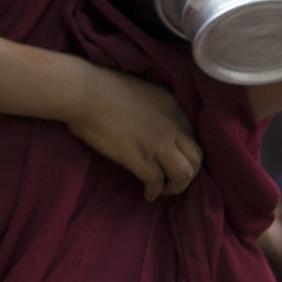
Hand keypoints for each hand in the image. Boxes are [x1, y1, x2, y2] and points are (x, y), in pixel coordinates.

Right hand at [64, 61, 200, 199]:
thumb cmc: (102, 87)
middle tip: (174, 179)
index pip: (192, 137)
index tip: (173, 158)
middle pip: (196, 159)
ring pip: (183, 175)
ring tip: (163, 190)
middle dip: (189, 173)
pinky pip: (157, 183)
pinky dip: (154, 192)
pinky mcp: (142, 160)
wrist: (85, 93)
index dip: (184, 152)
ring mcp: (159, 145)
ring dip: (176, 187)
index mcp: (172, 107)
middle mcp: (172, 127)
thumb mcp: (142, 91)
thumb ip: (152, 109)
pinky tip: (147, 194)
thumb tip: (148, 125)